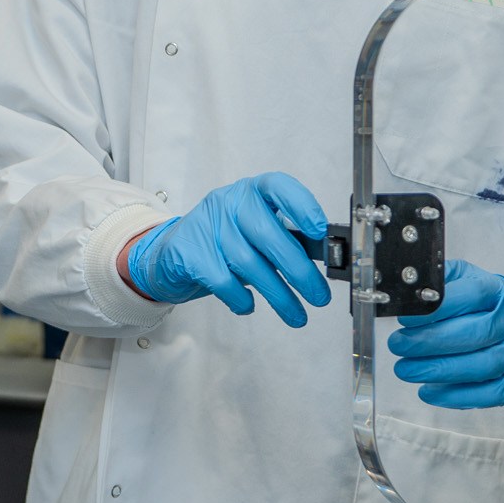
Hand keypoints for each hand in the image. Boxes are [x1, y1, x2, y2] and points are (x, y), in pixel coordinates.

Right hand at [123, 173, 332, 326]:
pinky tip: (249, 306)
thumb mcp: (259, 235)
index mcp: (251, 192)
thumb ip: (292, 240)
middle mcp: (228, 203)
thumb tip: (332, 255)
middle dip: (298, 270)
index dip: (301, 206)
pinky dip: (241, 298)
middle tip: (319, 296)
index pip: (277, 187)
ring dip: (278, 294)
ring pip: (248, 263)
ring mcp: (206, 226)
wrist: (171, 255)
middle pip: (267, 234)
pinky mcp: (189, 253)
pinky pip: (223, 280)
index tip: (320, 231)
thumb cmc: (224, 243)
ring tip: (296, 315)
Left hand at [389, 260, 503, 407]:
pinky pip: (487, 394)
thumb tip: (409, 284)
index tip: (405, 318)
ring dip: (437, 371)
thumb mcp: (473, 280)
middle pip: (473, 334)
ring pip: (479, 367)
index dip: (435, 309)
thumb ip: (444, 280)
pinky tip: (429, 391)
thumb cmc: (495, 308)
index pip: (470, 295)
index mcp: (500, 291)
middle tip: (397, 345)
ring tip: (405, 369)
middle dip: (428, 342)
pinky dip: (454, 395)